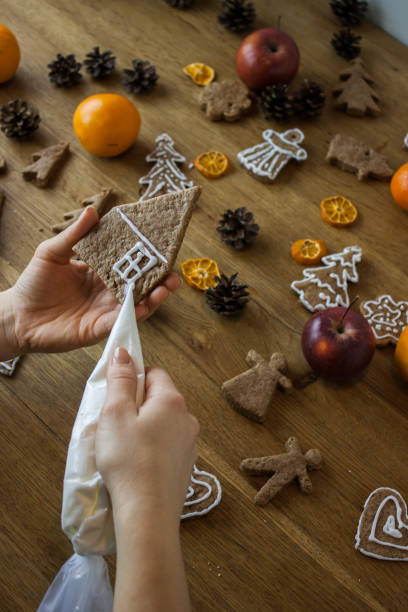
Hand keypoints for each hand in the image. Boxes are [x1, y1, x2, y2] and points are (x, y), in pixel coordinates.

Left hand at [5, 206, 180, 355]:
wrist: (18, 316)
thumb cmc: (34, 284)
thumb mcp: (52, 252)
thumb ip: (75, 235)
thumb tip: (92, 210)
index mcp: (99, 272)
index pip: (128, 262)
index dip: (145, 257)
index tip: (160, 247)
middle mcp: (107, 292)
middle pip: (140, 285)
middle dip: (159, 279)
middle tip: (173, 273)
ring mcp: (106, 311)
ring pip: (137, 304)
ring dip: (155, 297)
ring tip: (167, 287)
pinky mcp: (100, 328)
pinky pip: (122, 321)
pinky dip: (136, 314)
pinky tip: (146, 305)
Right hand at [96, 348, 198, 525]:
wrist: (148, 514)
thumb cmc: (128, 461)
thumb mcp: (115, 413)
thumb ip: (120, 380)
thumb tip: (124, 352)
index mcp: (172, 401)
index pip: (154, 372)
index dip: (132, 378)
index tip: (115, 395)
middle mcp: (188, 419)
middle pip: (159, 398)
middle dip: (136, 405)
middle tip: (114, 424)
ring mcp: (189, 444)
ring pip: (163, 423)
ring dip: (144, 428)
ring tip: (122, 447)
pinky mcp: (185, 466)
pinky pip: (166, 446)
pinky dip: (151, 448)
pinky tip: (135, 464)